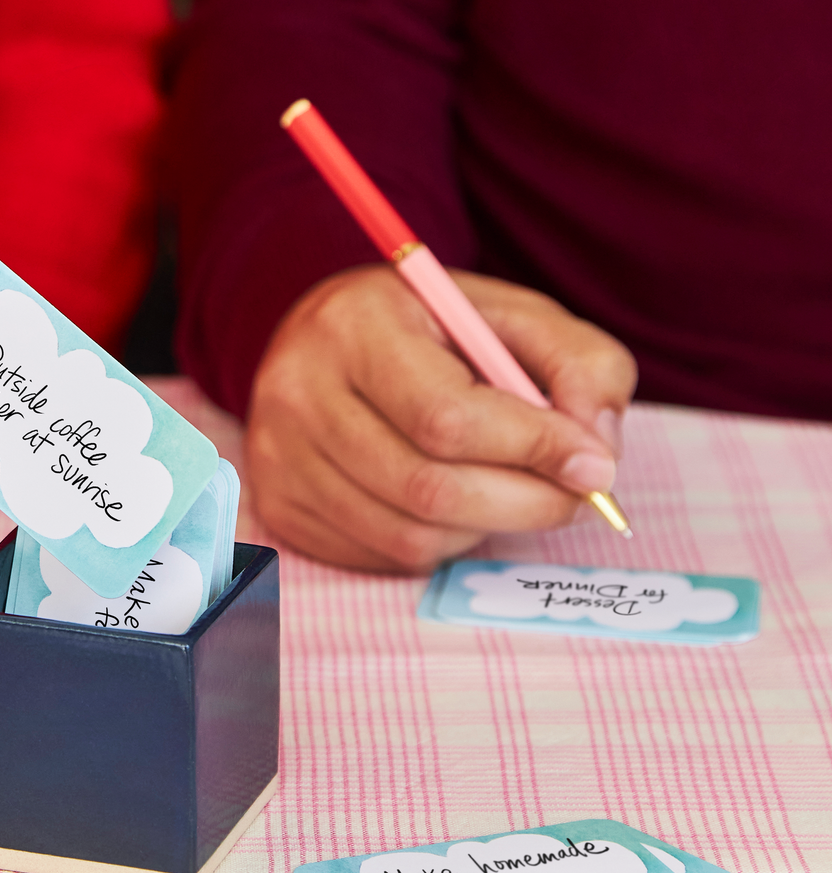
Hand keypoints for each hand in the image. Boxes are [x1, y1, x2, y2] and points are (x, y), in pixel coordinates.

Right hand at [245, 265, 636, 571]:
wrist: (327, 338)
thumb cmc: (430, 329)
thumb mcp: (512, 317)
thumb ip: (580, 367)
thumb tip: (594, 457)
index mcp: (354, 325)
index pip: (446, 416)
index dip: (531, 450)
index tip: (593, 466)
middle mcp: (298, 392)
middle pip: (426, 488)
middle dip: (523, 503)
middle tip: (573, 496)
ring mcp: (278, 455)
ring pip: (407, 534)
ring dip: (482, 527)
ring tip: (505, 490)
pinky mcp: (279, 504)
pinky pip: (380, 555)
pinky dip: (437, 544)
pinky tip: (448, 502)